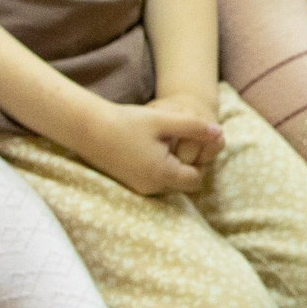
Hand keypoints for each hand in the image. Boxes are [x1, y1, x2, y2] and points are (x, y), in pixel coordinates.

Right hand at [79, 100, 220, 195]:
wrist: (86, 127)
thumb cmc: (126, 121)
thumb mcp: (164, 120)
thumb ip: (194, 127)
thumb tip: (220, 132)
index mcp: (162, 173)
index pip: (197, 179)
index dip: (200, 161)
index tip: (190, 142)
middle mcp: (150, 187)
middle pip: (183, 183)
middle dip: (187, 165)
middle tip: (178, 141)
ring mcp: (137, 188)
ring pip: (168, 182)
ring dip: (172, 166)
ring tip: (163, 142)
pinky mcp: (128, 183)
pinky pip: (153, 181)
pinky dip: (157, 168)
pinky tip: (149, 148)